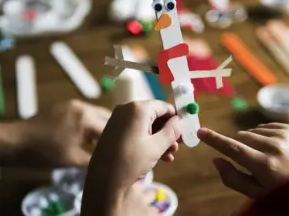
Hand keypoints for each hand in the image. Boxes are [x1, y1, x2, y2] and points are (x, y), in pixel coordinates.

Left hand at [13, 99, 110, 167]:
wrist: (15, 141)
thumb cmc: (44, 153)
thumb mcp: (73, 160)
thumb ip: (95, 159)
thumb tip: (110, 161)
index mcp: (86, 118)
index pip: (111, 128)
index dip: (119, 140)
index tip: (122, 150)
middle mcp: (82, 106)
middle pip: (107, 117)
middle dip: (113, 131)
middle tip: (116, 146)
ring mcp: (72, 104)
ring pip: (96, 114)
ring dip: (101, 126)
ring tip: (101, 143)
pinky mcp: (64, 106)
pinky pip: (84, 113)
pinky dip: (89, 123)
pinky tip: (86, 136)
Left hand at [82, 100, 181, 215]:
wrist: (103, 181)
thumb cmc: (131, 161)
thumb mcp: (157, 146)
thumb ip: (172, 131)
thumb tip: (180, 121)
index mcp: (138, 109)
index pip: (164, 106)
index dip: (176, 118)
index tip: (185, 130)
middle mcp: (126, 110)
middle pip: (155, 115)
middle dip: (168, 131)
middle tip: (178, 145)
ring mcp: (118, 120)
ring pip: (146, 125)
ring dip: (160, 139)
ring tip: (170, 155)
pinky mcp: (114, 131)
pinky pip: (136, 131)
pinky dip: (148, 141)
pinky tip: (159, 157)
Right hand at [198, 123, 288, 197]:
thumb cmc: (280, 192)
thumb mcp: (255, 193)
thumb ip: (232, 178)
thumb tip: (216, 160)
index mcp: (264, 166)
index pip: (233, 148)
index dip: (215, 140)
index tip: (201, 131)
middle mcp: (274, 147)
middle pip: (241, 137)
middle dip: (239, 147)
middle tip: (252, 162)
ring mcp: (284, 136)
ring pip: (252, 131)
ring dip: (253, 142)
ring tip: (267, 157)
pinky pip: (264, 126)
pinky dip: (264, 136)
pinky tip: (274, 149)